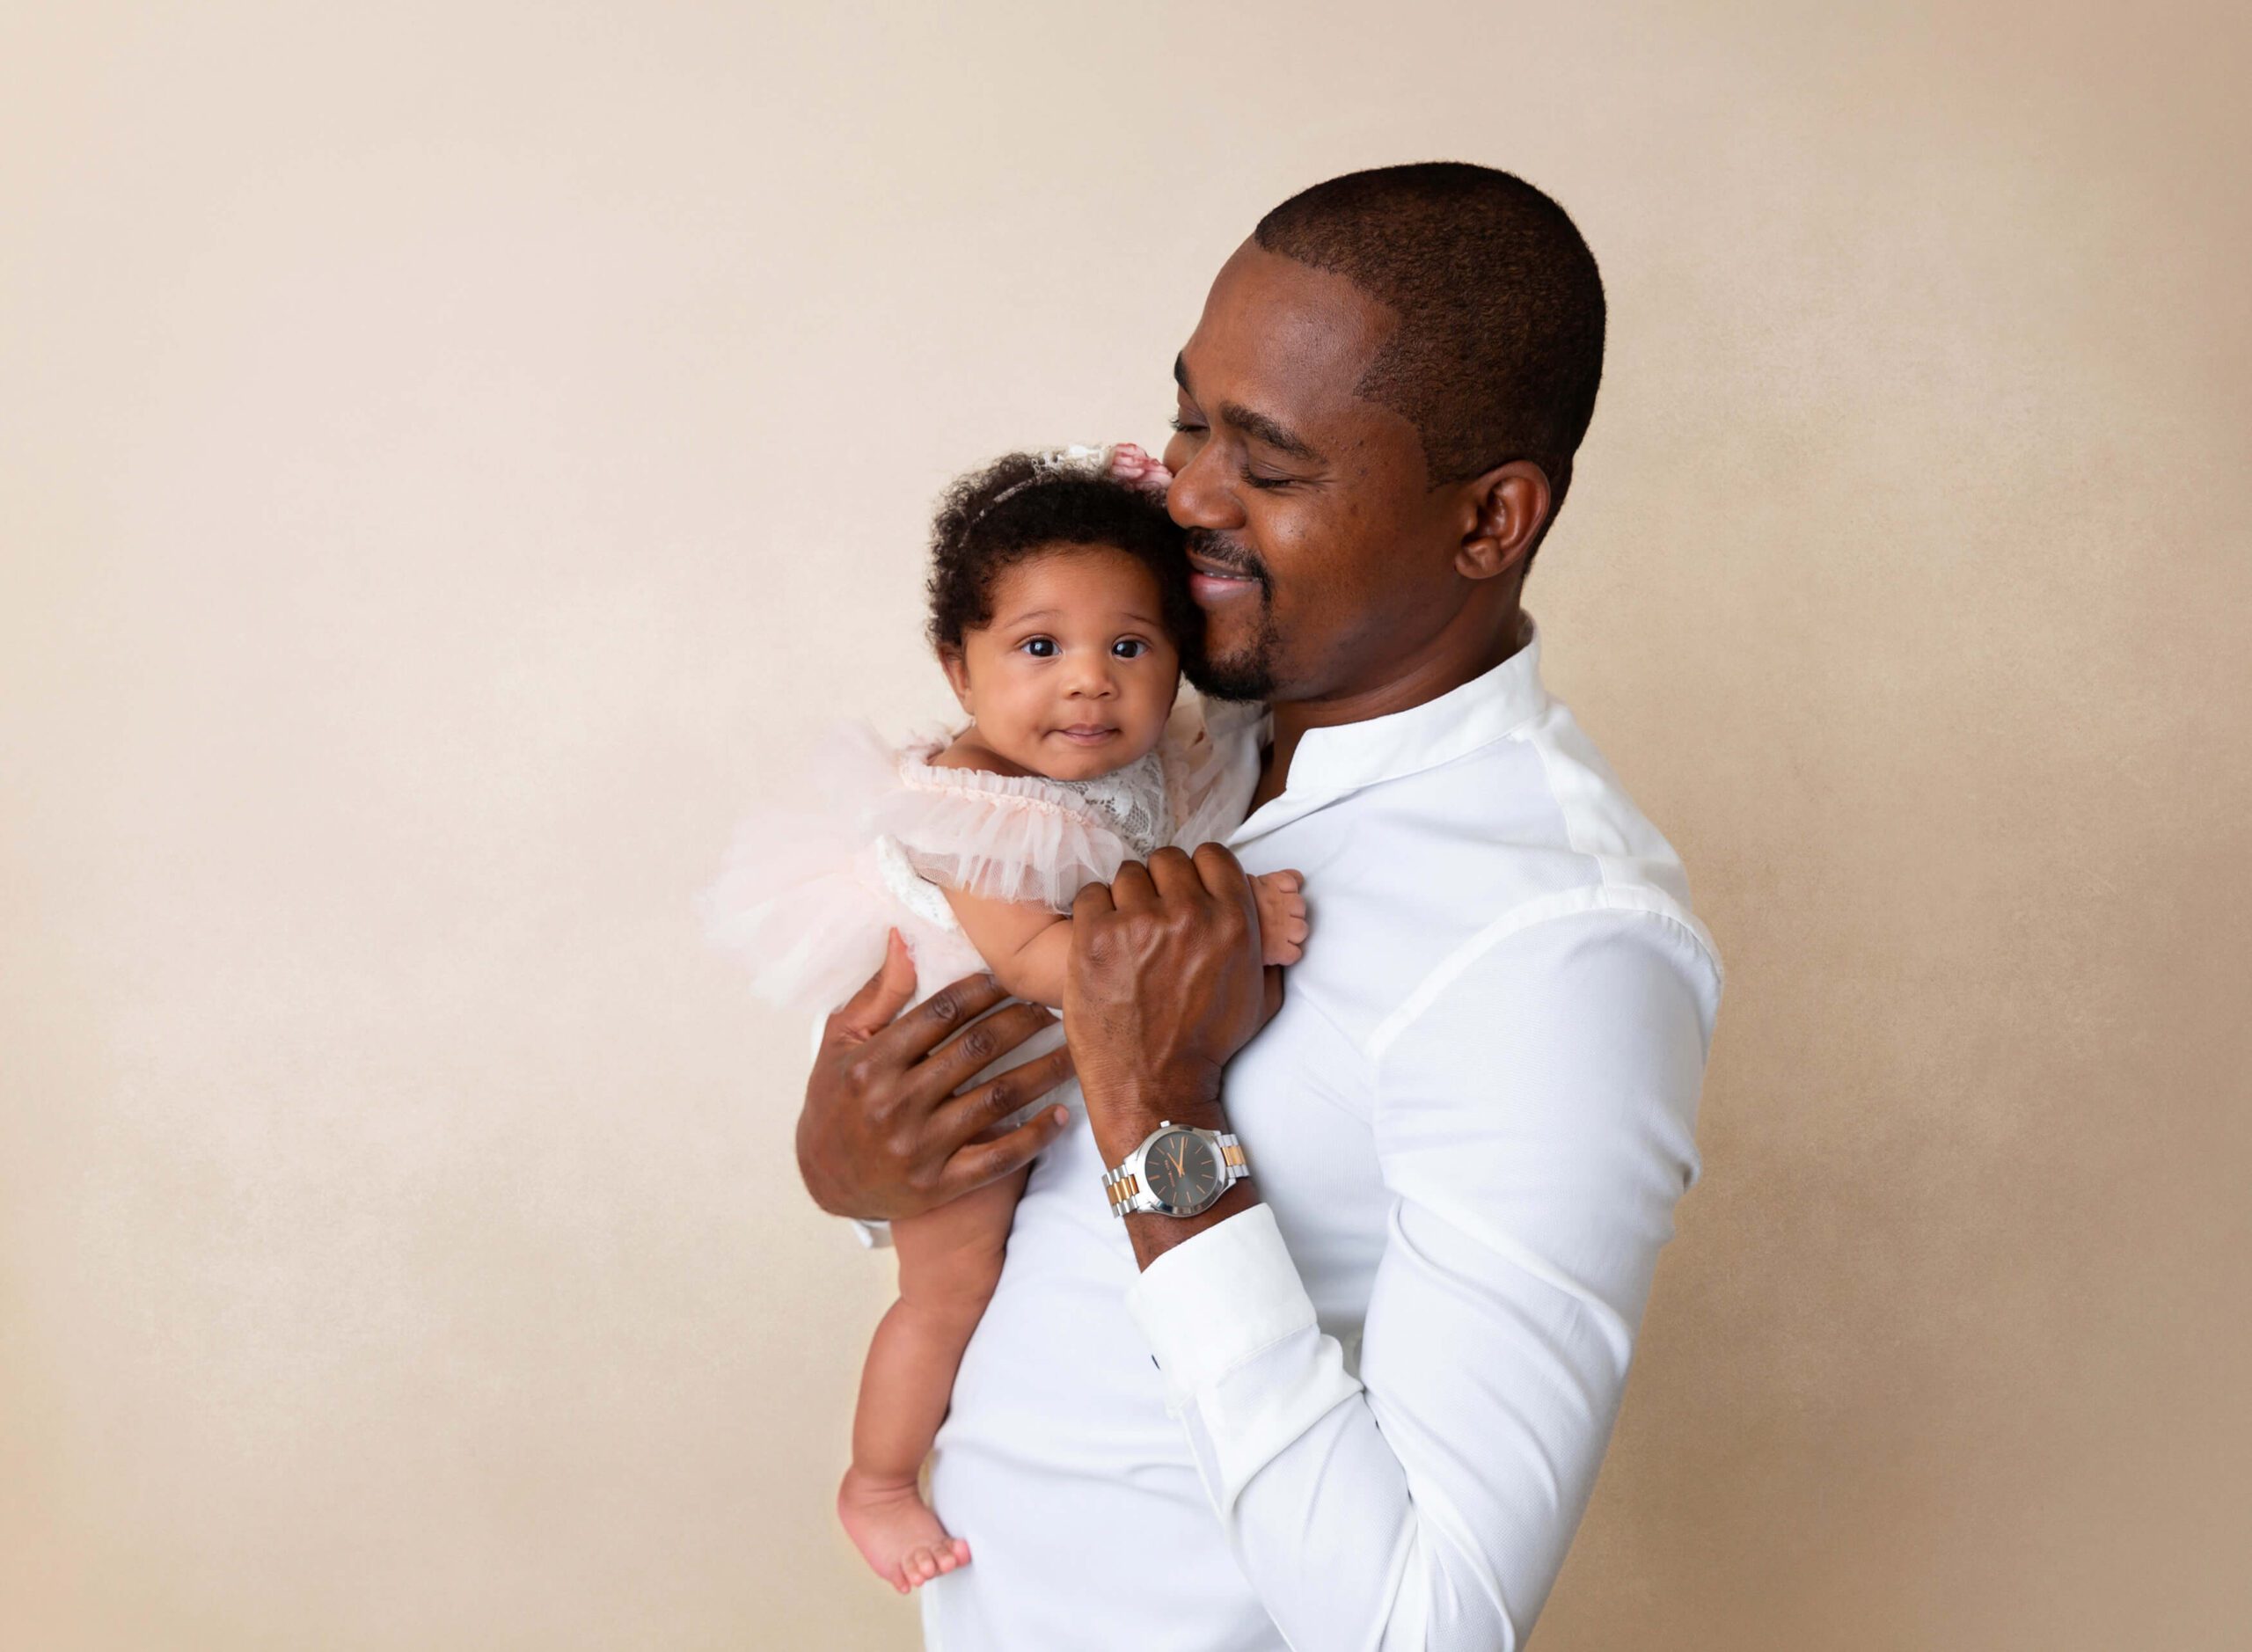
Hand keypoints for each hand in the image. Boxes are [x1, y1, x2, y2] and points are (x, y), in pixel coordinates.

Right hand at [798, 930, 1076, 1220]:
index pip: (942, 1012)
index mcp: (874, 1062)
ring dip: (1044, 1070)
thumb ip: (878, 993)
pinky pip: (999, 1159)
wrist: (823, 1181)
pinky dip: (1035, 1136)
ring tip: (1073, 1050)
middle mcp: (895, 1104)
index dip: (986, 990)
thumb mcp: (840, 1042)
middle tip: (1054, 1007)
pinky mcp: (938, 1185)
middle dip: (1024, 1022)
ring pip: (998, 1098)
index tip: (1014, 978)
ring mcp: (919, 1148)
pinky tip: (1061, 1115)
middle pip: (978, 1049)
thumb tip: (904, 939)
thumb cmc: (835, 1099)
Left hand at [1064, 843, 1283, 1168]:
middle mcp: (1188, 914)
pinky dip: (1096, 912)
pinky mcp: (1094, 937)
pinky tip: (1104, 939)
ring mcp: (1138, 923)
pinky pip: (1091, 894)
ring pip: (1128, 875)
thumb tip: (1271, 914)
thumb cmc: (1207, 1047)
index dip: (1201, 871)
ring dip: (1129, 898)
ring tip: (1128, 931)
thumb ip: (1265, 947)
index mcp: (1233, 921)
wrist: (1156, 1086)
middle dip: (1164, 883)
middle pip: (1168, 860)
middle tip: (1156, 912)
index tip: (1190, 889)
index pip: (1214, 855)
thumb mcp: (1260, 997)